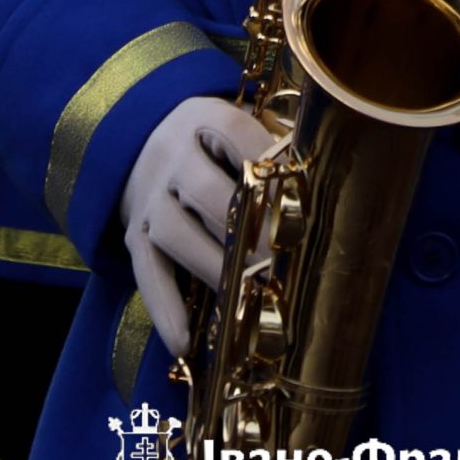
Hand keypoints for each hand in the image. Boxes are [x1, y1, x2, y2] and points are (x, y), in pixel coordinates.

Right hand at [119, 94, 274, 356]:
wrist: (139, 141)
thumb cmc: (214, 143)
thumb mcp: (239, 128)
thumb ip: (276, 145)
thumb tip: (324, 178)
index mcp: (204, 118)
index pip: (236, 133)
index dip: (268, 166)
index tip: (297, 200)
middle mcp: (171, 153)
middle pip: (205, 189)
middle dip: (245, 229)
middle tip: (278, 261)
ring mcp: (148, 195)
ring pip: (176, 232)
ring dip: (213, 268)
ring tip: (245, 298)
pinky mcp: (135, 232)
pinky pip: (146, 271)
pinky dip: (164, 308)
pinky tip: (184, 342)